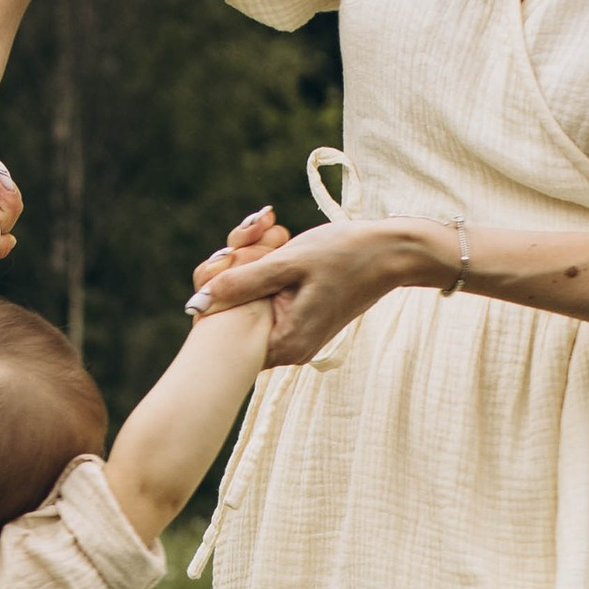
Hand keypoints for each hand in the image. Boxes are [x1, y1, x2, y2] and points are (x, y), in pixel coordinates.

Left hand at [187, 213, 419, 367]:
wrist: (392, 253)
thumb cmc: (345, 254)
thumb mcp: (288, 262)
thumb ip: (241, 283)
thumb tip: (196, 303)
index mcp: (284, 343)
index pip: (224, 330)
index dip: (218, 291)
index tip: (232, 255)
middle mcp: (290, 351)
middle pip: (237, 318)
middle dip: (236, 274)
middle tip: (255, 237)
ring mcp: (298, 340)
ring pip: (253, 306)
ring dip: (253, 269)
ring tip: (273, 238)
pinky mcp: (305, 325)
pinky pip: (271, 302)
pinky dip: (270, 275)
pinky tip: (283, 248)